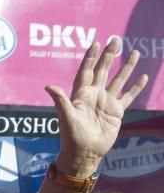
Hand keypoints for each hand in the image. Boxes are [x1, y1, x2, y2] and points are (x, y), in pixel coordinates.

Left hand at [46, 38, 147, 175]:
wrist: (84, 153)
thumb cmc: (72, 136)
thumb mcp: (66, 117)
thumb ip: (60, 101)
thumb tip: (48, 86)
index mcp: (81, 94)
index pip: (87, 71)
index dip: (90, 58)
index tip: (96, 43)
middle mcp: (94, 95)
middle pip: (103, 71)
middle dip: (109, 55)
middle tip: (116, 39)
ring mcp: (106, 103)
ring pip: (118, 80)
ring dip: (126, 67)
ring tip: (134, 52)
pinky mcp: (116, 112)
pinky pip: (128, 96)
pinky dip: (136, 87)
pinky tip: (143, 76)